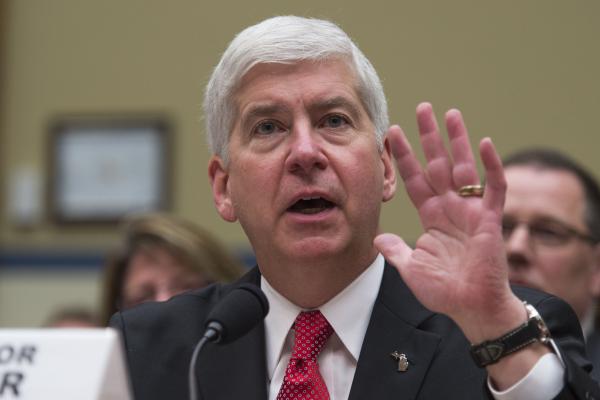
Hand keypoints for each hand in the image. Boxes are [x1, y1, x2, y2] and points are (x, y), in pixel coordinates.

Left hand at [375, 102, 524, 342]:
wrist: (471, 308)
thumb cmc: (444, 290)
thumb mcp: (410, 268)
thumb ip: (395, 250)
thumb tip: (376, 237)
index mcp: (431, 216)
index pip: (415, 179)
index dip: (404, 156)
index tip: (392, 132)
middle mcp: (450, 207)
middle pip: (438, 164)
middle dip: (430, 137)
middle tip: (423, 108)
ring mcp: (471, 211)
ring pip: (464, 168)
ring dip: (458, 141)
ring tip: (450, 113)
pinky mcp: (490, 219)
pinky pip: (494, 188)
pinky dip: (491, 166)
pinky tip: (485, 143)